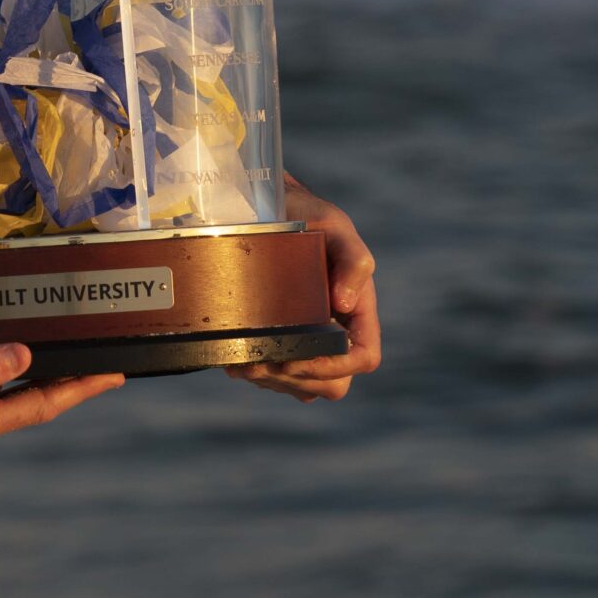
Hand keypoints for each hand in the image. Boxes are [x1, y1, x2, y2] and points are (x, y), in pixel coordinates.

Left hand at [227, 175, 379, 401]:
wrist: (264, 211)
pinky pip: (275, 379)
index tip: (303, 353)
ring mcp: (307, 342)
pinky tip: (234, 358)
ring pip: (301, 386)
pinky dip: (254, 374)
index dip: (336, 365)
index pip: (363, 357)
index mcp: (356, 309)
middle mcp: (334, 331)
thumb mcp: (334, 226)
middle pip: (333, 384)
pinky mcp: (278, 346)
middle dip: (297, 377)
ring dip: (272, 379)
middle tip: (261, 360)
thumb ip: (353, 259)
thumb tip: (344, 304)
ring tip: (243, 360)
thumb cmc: (307, 217)